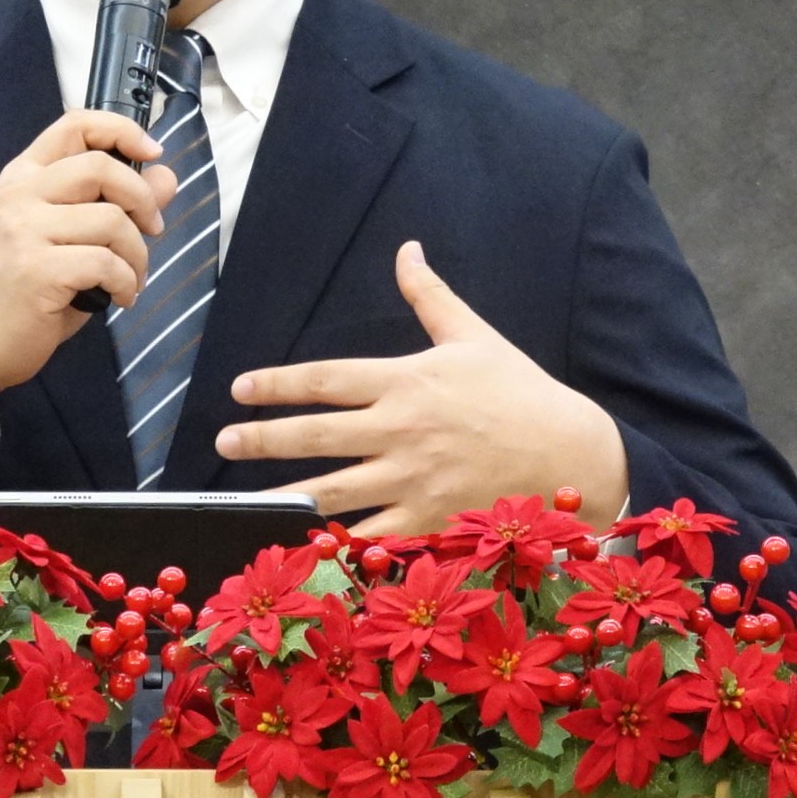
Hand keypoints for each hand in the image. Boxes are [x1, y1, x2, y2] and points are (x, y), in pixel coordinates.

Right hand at [0, 108, 176, 425]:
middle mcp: (19, 194)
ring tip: (131, 279)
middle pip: (101, 167)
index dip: (122, 130)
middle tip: (152, 229)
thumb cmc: (17, 291)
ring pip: (111, 219)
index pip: (75, 125)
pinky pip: (106, 263)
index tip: (153, 151)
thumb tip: (166, 178)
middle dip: (142, 198)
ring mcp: (24, 231)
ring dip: (138, 254)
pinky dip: (127, 283)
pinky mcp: (36, 270)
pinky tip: (119, 298)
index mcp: (22, 177)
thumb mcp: (64, 238)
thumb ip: (110, 205)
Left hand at [214, 241, 628, 532]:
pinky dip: (336, 545)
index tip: (239, 388)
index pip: (326, 379)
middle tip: (223, 442)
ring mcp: (413, 480)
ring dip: (283, 498)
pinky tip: (302, 548)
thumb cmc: (520, 392)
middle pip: (317, 435)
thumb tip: (406, 249)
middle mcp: (402, 430)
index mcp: (407, 380)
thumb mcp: (473, 336)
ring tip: (243, 505)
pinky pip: (371, 537)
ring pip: (333, 492)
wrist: (573, 453)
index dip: (277, 384)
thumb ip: (429, 295)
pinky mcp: (428, 521)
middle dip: (263, 438)